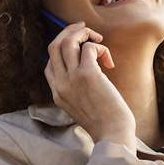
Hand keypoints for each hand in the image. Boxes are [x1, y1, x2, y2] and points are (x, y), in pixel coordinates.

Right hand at [43, 21, 135, 147]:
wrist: (113, 135)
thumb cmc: (106, 123)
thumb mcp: (83, 107)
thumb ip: (79, 90)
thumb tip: (90, 70)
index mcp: (57, 93)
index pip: (50, 62)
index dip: (63, 48)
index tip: (79, 44)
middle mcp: (60, 84)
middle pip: (54, 46)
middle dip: (69, 32)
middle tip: (86, 29)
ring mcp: (72, 79)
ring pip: (67, 42)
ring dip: (83, 34)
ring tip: (98, 39)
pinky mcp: (88, 75)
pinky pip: (88, 48)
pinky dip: (99, 48)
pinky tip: (109, 63)